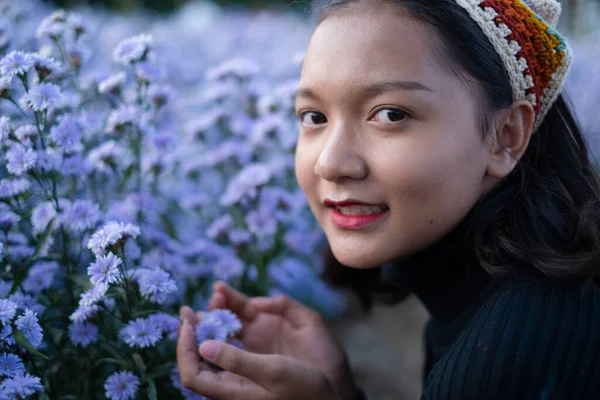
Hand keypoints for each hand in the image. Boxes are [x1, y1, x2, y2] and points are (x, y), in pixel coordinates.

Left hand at [177, 306, 336, 399]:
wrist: (332, 390)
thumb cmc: (303, 387)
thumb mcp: (271, 373)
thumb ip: (238, 361)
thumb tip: (204, 346)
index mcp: (232, 389)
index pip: (194, 373)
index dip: (184, 349)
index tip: (186, 324)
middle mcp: (235, 373)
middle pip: (203, 351)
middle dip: (195, 328)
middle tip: (188, 309)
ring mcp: (248, 357)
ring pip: (221, 334)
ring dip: (214, 313)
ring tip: (215, 294)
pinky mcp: (262, 343)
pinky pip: (241, 325)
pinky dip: (233, 309)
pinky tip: (228, 295)